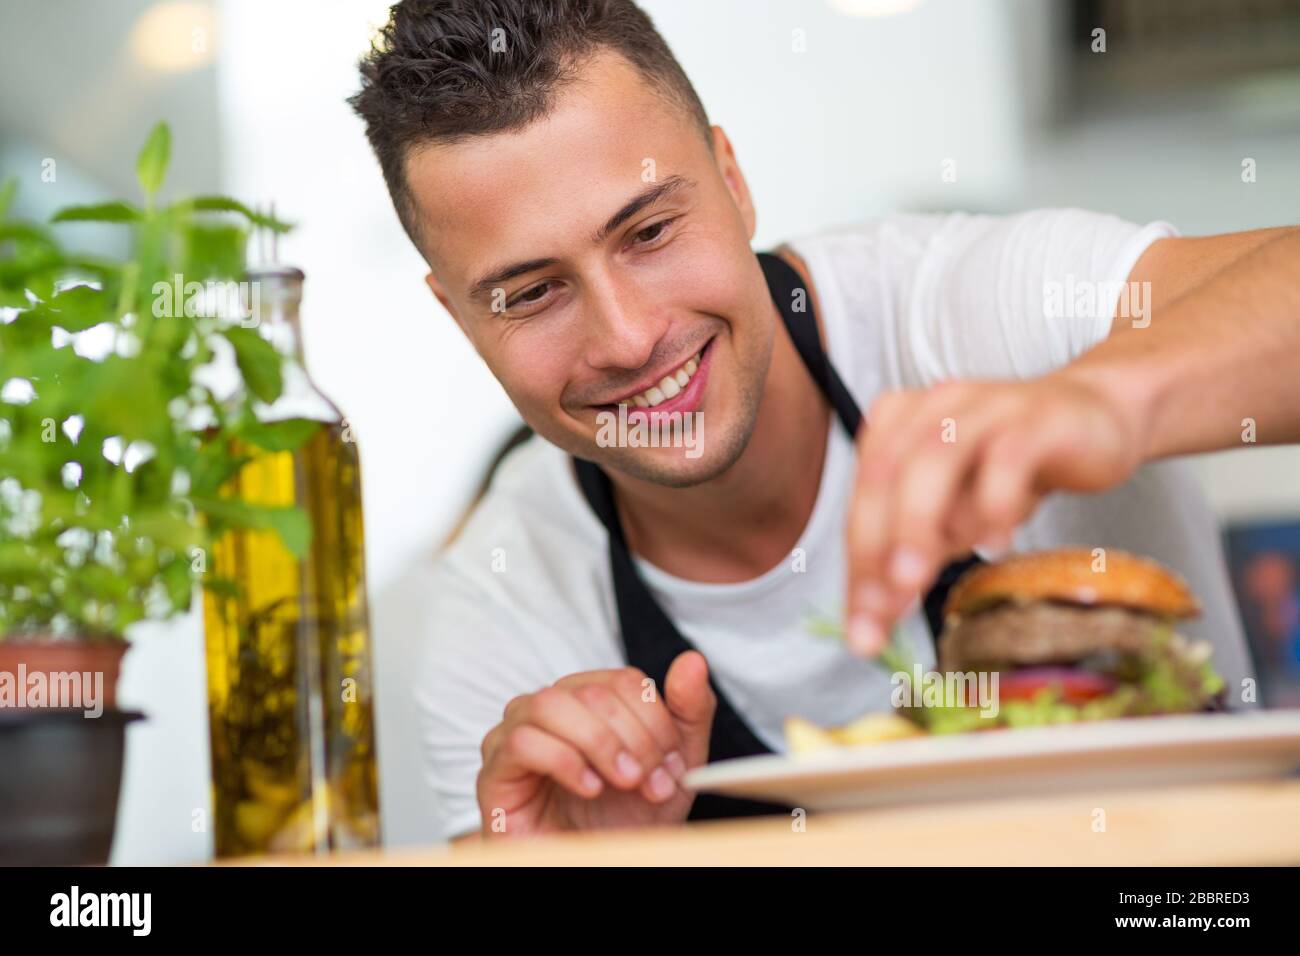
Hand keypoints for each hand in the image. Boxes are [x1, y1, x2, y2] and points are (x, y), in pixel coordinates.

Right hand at [474, 650, 715, 835]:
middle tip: (652, 781)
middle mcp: (549, 708)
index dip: (654, 720)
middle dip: (633, 738)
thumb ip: (689, 712)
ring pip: (551, 704)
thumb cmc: (624, 818)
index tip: (672, 764)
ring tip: (623, 781)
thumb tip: (693, 660)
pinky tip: (589, 789)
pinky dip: (564, 762)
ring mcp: (515, 734)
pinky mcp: (494, 770)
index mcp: (589, 700)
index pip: (623, 680)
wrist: (594, 864)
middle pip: (591, 691)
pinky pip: (521, 742)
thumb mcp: (672, 766)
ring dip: (599, 743)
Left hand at [845, 372, 1144, 655]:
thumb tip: (876, 613)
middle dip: (877, 547)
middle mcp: (933, 407)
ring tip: (913, 579)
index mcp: (900, 422)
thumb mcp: (956, 510)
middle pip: (887, 474)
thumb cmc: (1010, 468)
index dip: (858, 560)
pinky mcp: (1036, 421)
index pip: (865, 494)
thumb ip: (919, 549)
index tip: (861, 624)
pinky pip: (1007, 456)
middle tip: (880, 607)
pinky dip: (994, 501)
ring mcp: (984, 408)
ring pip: (936, 458)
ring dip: (918, 522)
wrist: (1095, 416)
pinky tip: (996, 542)